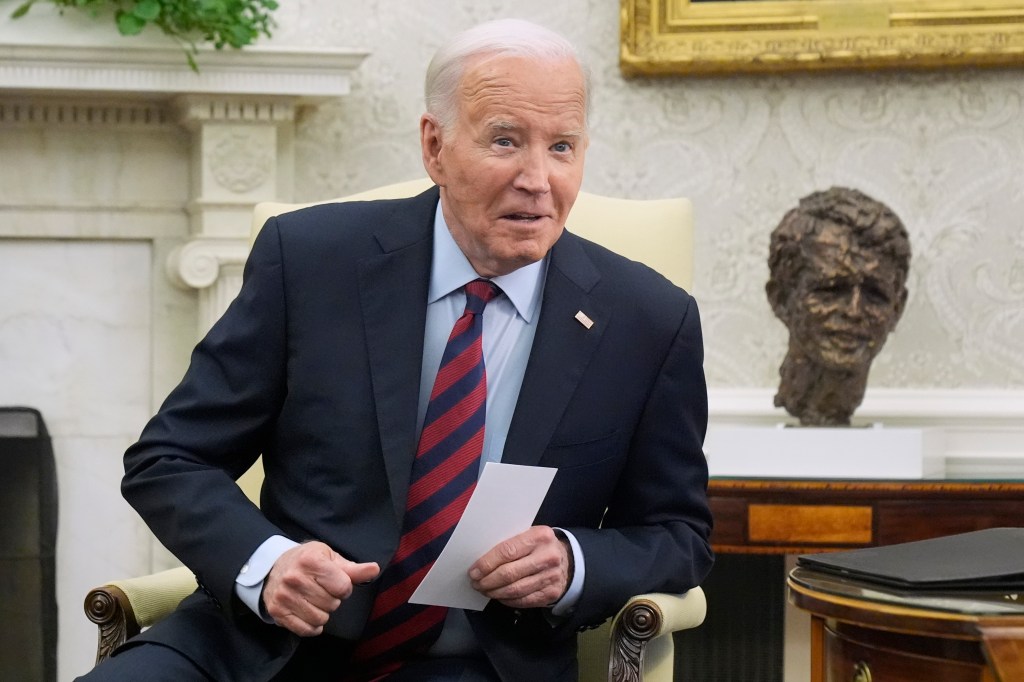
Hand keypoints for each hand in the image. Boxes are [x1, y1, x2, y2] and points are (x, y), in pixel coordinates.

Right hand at [263, 541, 378, 636]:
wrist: (273, 567)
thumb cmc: (307, 561)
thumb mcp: (330, 558)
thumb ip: (353, 569)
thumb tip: (375, 569)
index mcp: (311, 561)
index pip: (342, 587)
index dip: (344, 587)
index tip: (336, 582)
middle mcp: (294, 578)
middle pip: (332, 604)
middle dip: (332, 599)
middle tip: (322, 590)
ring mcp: (284, 596)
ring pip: (320, 618)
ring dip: (322, 613)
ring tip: (314, 600)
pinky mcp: (277, 612)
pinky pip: (305, 629)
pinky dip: (312, 625)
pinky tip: (308, 612)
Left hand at [468, 526, 570, 608]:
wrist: (567, 559)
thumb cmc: (538, 545)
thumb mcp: (528, 535)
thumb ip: (509, 542)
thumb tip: (479, 558)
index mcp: (539, 536)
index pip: (507, 551)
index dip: (487, 563)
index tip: (473, 571)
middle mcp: (548, 556)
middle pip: (509, 573)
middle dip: (488, 581)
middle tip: (476, 583)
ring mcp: (551, 576)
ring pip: (515, 590)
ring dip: (495, 592)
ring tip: (484, 590)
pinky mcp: (552, 593)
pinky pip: (523, 600)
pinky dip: (507, 600)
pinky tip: (499, 596)